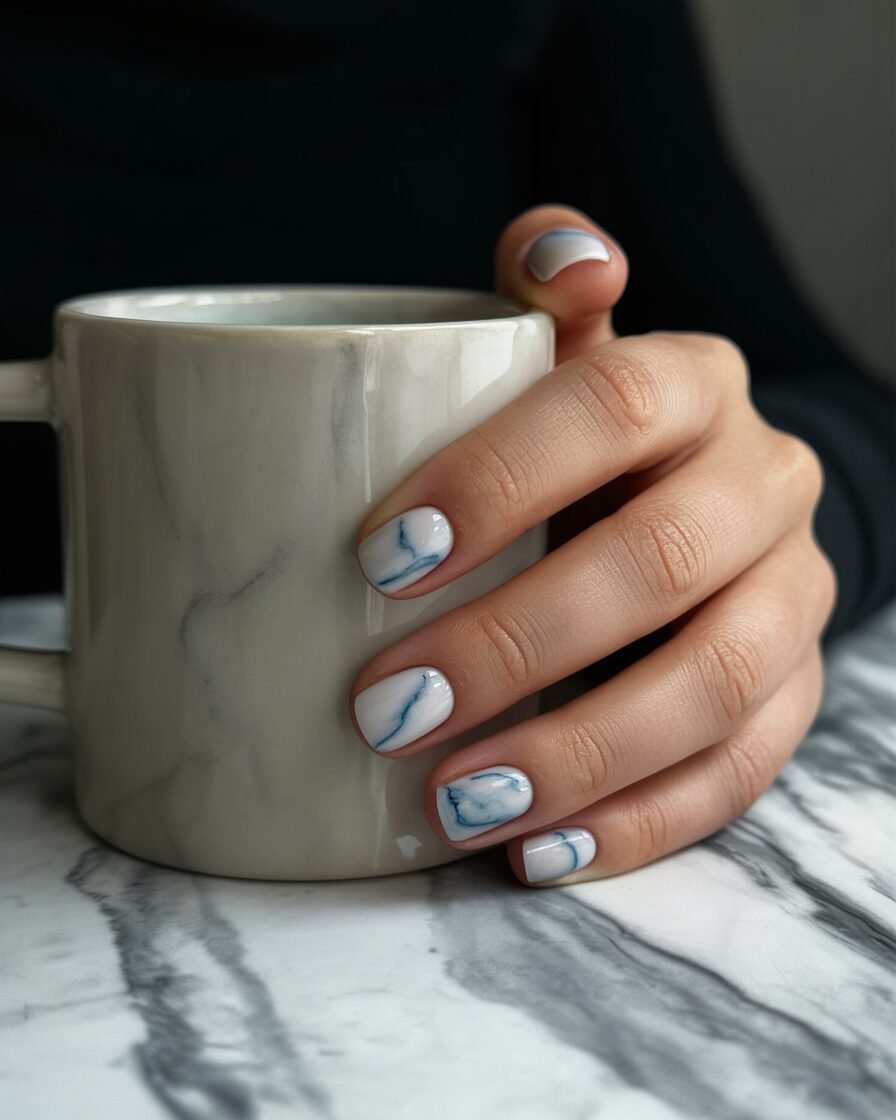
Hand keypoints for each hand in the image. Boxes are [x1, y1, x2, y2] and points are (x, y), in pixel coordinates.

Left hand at [349, 204, 835, 885]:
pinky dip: (637, 821)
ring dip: (574, 754)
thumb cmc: (584, 441)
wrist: (692, 502)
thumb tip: (562, 248)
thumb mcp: (559, 363)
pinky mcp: (795, 692)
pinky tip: (540, 850)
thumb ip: (543, 304)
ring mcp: (793, 595)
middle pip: (655, 563)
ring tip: (455, 801)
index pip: (607, 407)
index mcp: (693, 383)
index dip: (496, 480)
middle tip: (388, 707)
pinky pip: (739, 771)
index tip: (380, 560)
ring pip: (709, 684)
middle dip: (513, 644)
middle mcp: (761, 482)